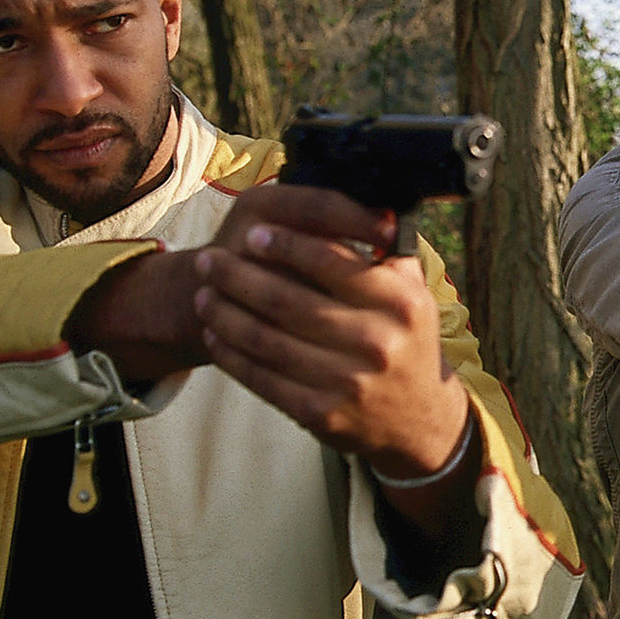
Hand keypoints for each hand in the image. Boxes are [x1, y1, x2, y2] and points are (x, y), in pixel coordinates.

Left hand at [192, 184, 470, 476]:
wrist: (418, 419)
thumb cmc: (406, 342)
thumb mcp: (414, 295)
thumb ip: (386, 254)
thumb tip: (364, 199)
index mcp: (400, 302)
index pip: (333, 261)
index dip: (286, 245)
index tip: (253, 234)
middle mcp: (378, 342)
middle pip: (290, 300)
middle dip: (239, 277)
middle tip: (208, 259)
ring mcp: (349, 382)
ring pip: (268, 340)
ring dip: (225, 314)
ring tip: (201, 294)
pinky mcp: (322, 413)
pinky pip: (263, 378)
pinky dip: (232, 355)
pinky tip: (215, 335)